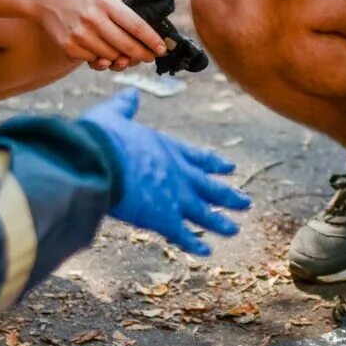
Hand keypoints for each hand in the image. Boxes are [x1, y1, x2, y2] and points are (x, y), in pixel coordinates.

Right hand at [23, 0, 164, 70]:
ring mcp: (80, 34)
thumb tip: (144, 30)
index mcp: (106, 2)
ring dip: (122, 59)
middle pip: (126, 45)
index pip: (136, 25)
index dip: (152, 40)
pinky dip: (101, 60)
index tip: (162, 48)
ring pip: (111, 56)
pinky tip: (105, 55)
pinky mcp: (69, 46)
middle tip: (150, 57)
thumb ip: (121, 8)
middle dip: (142, 54)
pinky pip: (93, 60)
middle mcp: (94, 18)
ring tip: (128, 56)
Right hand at [80, 89, 251, 253]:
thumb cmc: (102, 137)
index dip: (215, 164)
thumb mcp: (114, 115)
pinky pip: (183, 235)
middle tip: (246, 204)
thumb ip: (125, 106)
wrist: (99, 161)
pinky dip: (194, 244)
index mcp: (170, 148)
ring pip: (204, 213)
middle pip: (210, 188)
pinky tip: (207, 253)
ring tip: (234, 229)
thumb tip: (131, 92)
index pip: (199, 158)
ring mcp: (175, 197)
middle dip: (228, 196)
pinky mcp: (163, 218)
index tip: (230, 168)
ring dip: (219, 222)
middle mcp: (179, 174)